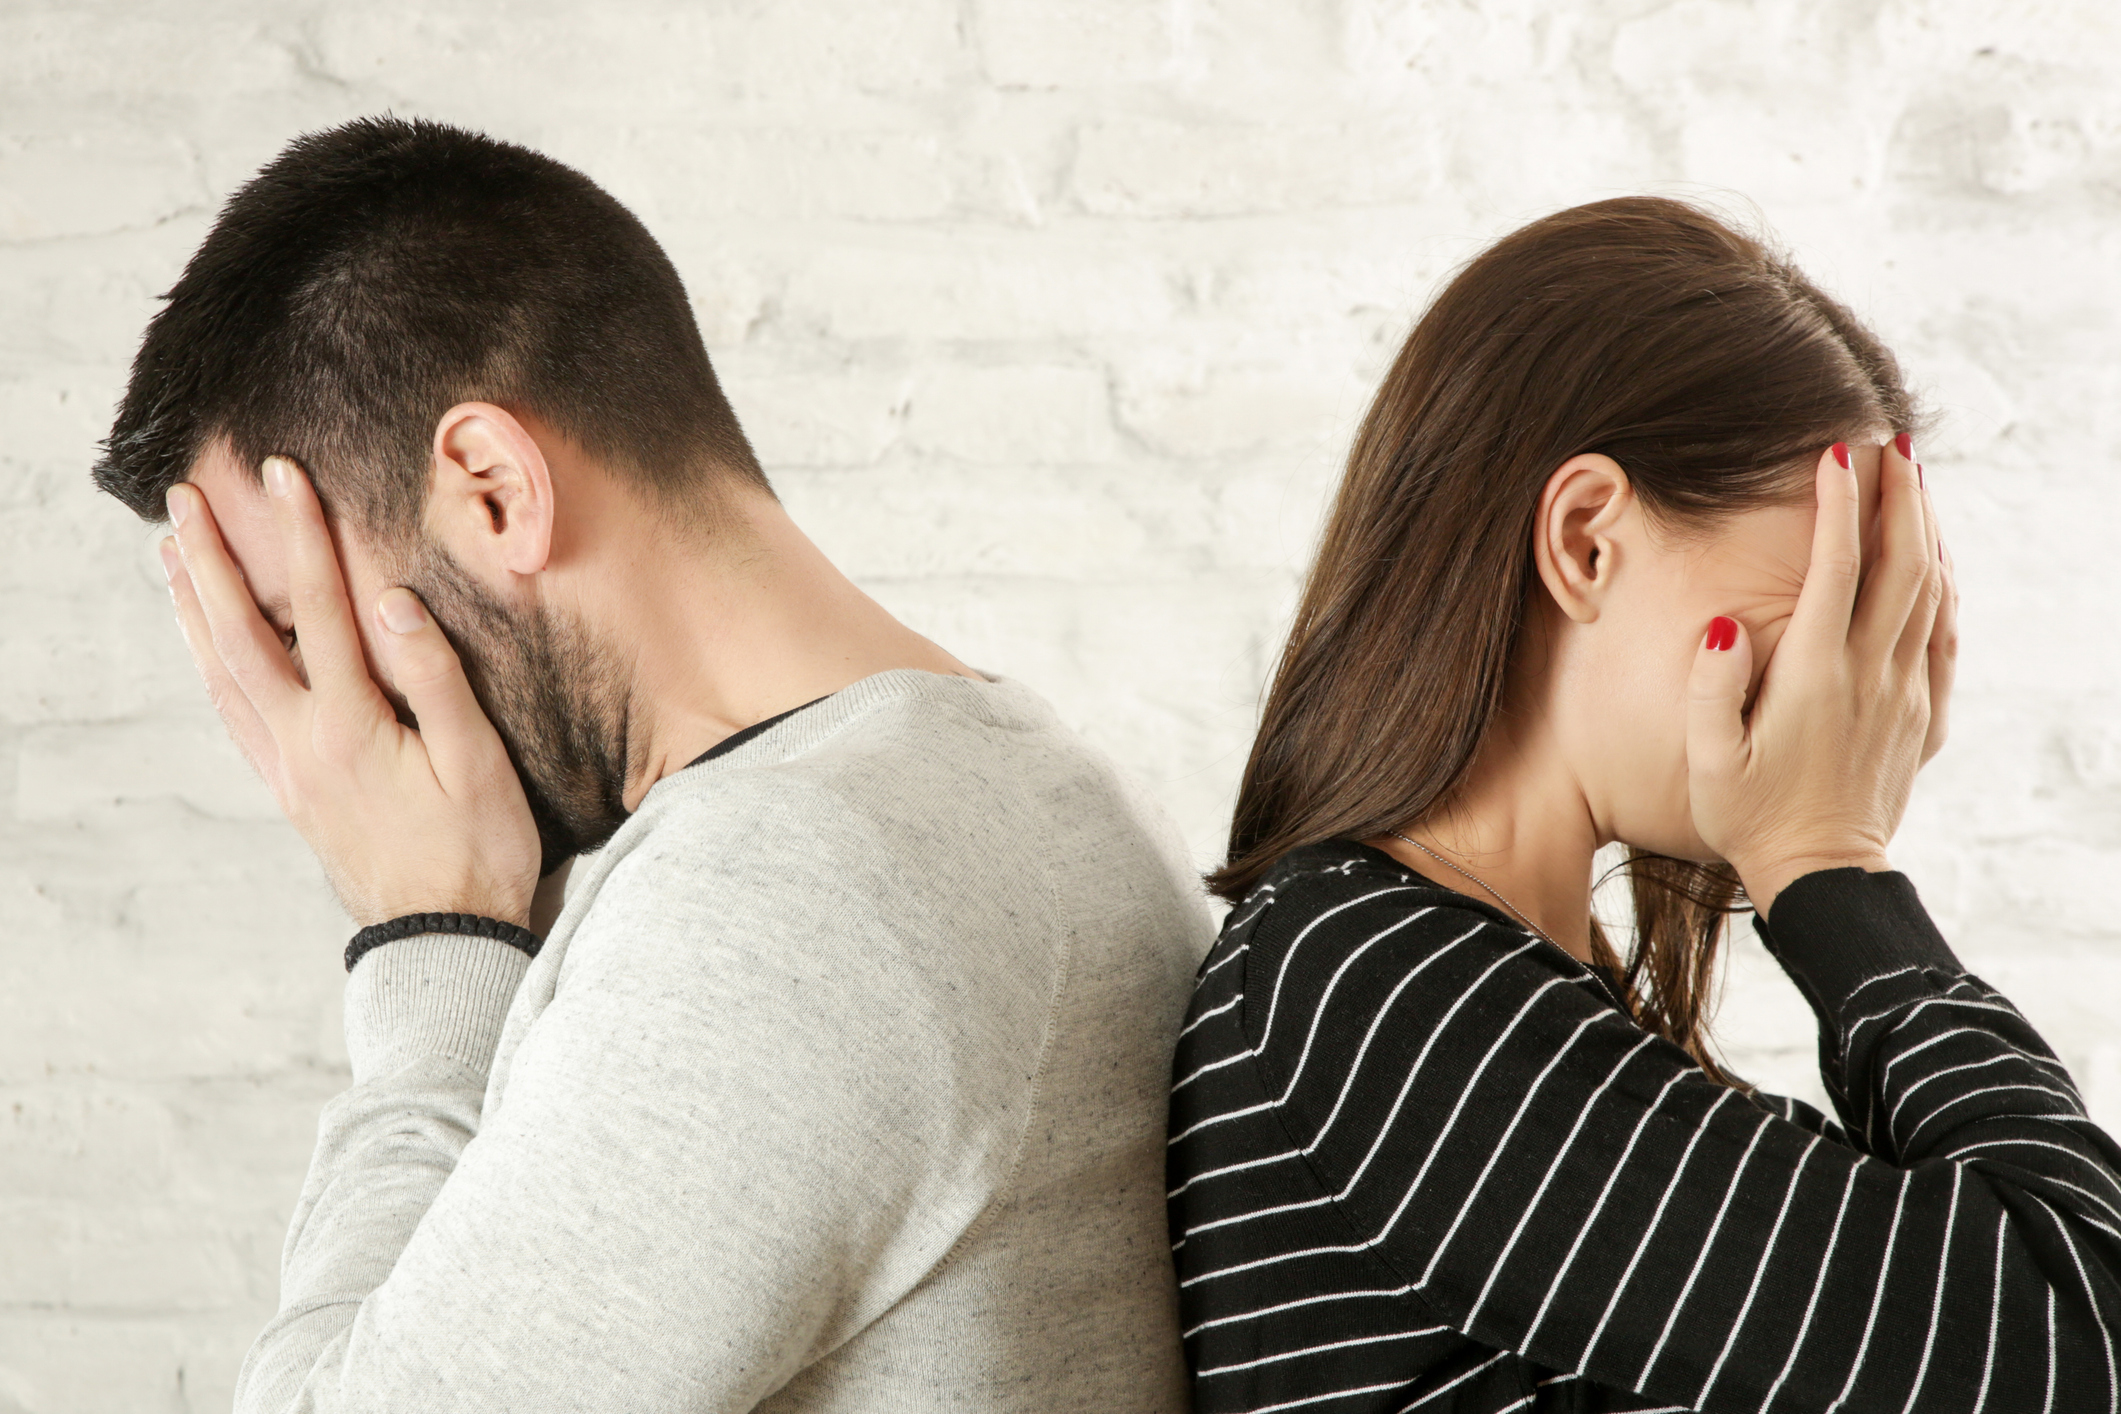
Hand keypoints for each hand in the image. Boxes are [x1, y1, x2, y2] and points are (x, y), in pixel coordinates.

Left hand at [163, 457, 541, 928]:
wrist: (440, 942)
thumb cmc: (477, 852)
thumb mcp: (477, 764)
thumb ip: (436, 679)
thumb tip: (393, 601)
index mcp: (349, 726)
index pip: (318, 608)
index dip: (300, 535)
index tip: (283, 475)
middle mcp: (302, 743)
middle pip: (240, 634)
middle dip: (210, 561)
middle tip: (182, 501)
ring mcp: (289, 770)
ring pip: (222, 676)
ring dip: (193, 611)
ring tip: (171, 559)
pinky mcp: (293, 792)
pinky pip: (235, 715)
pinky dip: (211, 667)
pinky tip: (208, 649)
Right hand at [1685, 437, 1955, 915]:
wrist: (1820, 875)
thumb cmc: (1747, 816)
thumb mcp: (1707, 759)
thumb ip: (1711, 690)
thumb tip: (1726, 625)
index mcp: (1816, 676)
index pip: (1836, 567)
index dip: (1839, 503)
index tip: (1835, 453)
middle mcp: (1870, 675)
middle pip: (1899, 563)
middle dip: (1898, 495)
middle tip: (1889, 444)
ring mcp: (1905, 693)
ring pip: (1929, 590)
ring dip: (1924, 529)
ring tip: (1913, 481)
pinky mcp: (1922, 715)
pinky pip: (1943, 634)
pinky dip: (1942, 584)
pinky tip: (1932, 558)